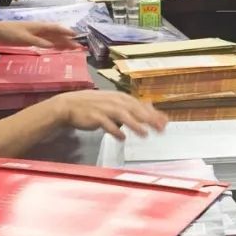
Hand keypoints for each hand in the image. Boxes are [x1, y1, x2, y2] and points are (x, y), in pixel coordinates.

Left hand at [0, 21, 79, 48]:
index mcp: (39, 26)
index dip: (66, 32)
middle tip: (77, 46)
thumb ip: (38, 41)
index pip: (56, 29)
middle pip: (56, 34)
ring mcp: (36, 33)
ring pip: (52, 38)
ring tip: (71, 48)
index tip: (76, 36)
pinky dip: (53, 44)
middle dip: (67, 40)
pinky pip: (46, 41)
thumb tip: (52, 45)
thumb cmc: (10, 33)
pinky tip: (56, 48)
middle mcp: (40, 29)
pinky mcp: (31, 38)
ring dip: (61, 42)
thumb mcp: (24, 38)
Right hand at [51, 90, 167, 139]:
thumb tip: (149, 109)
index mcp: (120, 98)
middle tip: (160, 129)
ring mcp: (104, 108)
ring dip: (134, 125)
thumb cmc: (94, 106)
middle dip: (149, 119)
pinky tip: (122, 137)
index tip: (165, 122)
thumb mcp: (113, 103)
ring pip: (123, 115)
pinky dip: (114, 130)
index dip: (153, 113)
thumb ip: (130, 107)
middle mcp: (114, 101)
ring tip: (144, 134)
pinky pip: (106, 124)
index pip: (141, 105)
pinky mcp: (94, 116)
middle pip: (135, 110)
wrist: (69, 105)